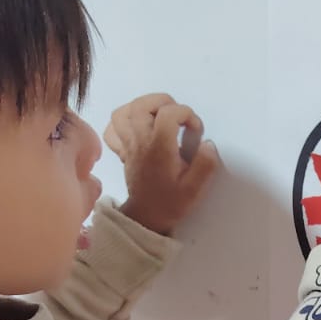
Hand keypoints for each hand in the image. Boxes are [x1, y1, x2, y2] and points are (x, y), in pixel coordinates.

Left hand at [106, 93, 217, 235]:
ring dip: (142, 106)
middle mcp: (140, 141)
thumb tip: (208, 144)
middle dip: (163, 102)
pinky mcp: (123, 150)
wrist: (147, 217)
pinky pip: (112, 128)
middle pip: (141, 105)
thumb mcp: (195, 189)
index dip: (186, 114)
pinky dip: (123, 121)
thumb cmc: (171, 202)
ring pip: (124, 112)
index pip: (169, 113)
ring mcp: (128, 145)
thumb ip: (205, 165)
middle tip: (177, 115)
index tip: (195, 130)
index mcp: (159, 148)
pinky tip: (137, 125)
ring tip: (158, 114)